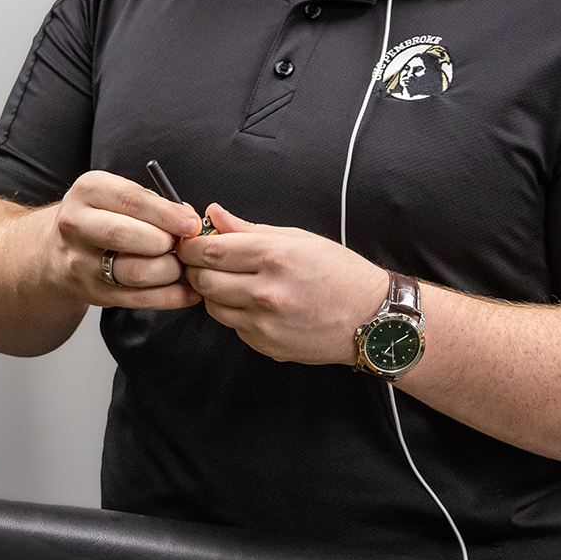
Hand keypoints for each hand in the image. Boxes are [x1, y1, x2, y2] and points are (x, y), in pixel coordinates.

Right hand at [47, 170, 204, 309]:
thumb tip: (189, 220)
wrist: (58, 251)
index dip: (166, 213)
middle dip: (164, 241)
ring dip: (169, 269)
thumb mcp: (115, 194)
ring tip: (179, 263)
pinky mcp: (93, 292)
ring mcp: (82, 262)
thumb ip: (152, 202)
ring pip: (135, 271)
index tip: (191, 223)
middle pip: (124, 234)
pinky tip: (186, 291)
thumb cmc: (99, 216)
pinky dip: (170, 297)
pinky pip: (139, 299)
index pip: (130, 200)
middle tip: (182, 243)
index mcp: (87, 191)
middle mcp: (77, 225)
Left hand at [176, 202, 388, 364]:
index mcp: (274, 257)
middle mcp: (266, 292)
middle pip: (202, 280)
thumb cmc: (338, 272)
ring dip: (213, 292)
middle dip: (195, 268)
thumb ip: (249, 229)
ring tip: (233, 281)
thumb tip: (213, 214)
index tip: (189, 242)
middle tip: (204, 262)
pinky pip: (233, 326)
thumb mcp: (297, 238)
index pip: (208, 251)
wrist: (371, 319)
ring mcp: (265, 324)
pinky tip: (255, 304)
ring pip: (212, 306)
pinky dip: (234, 313)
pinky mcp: (266, 346)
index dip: (190, 245)